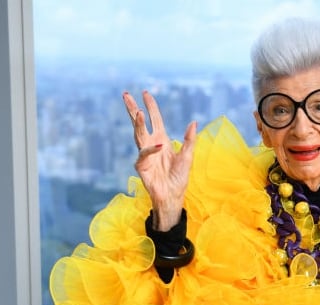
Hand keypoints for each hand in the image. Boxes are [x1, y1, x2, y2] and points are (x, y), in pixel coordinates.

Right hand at [123, 90, 196, 230]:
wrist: (173, 196)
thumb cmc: (179, 178)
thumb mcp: (187, 157)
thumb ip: (189, 140)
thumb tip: (194, 122)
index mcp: (162, 140)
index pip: (155, 119)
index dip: (151, 106)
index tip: (146, 93)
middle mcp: (151, 144)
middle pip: (140, 123)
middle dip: (133, 109)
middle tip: (126, 95)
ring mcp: (145, 154)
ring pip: (139, 135)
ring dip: (138, 124)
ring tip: (138, 113)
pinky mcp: (142, 166)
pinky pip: (145, 154)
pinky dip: (152, 150)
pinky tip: (159, 146)